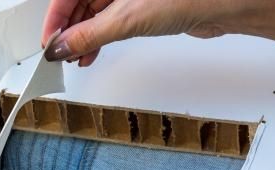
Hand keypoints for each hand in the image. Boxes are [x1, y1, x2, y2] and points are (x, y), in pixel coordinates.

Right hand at [43, 0, 274, 65]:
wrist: (225, 2)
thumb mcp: (125, 19)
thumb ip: (87, 36)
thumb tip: (61, 47)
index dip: (54, 21)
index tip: (49, 44)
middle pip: (79, 4)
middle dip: (69, 31)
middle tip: (61, 55)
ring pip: (94, 14)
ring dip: (83, 38)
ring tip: (77, 59)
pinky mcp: (141, 5)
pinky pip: (111, 20)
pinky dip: (100, 37)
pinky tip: (93, 52)